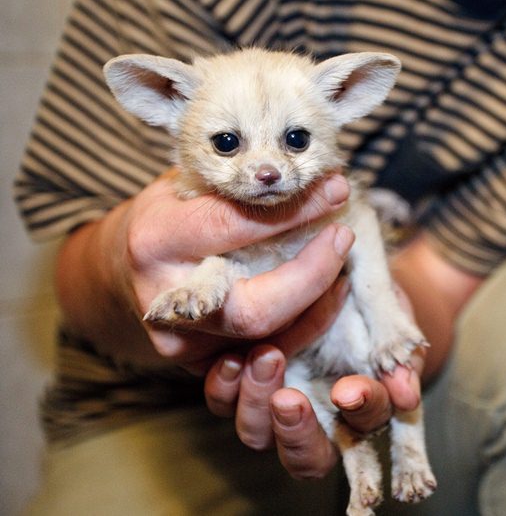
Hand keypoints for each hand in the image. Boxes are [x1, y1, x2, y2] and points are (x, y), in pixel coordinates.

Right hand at [55, 168, 352, 370]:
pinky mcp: (201, 365)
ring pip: (267, 339)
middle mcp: (165, 301)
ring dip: (318, 303)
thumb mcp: (191, 184)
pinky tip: (329, 294)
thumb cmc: (170, 216)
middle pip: (255, 310)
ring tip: (341, 262)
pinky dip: (307, 326)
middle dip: (312, 276)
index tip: (336, 188)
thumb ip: (240, 187)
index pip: (235, 228)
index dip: (293, 211)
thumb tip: (315, 177)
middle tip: (343, 237)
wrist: (124, 269)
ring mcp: (182, 342)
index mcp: (155, 242)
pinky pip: (266, 356)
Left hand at [203, 285, 424, 478]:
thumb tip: (406, 397)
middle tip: (289, 401)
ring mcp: (274, 405)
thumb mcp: (388, 320)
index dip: (360, 410)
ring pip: (258, 435)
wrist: (332, 276)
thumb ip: (398, 356)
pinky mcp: (240, 385)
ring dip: (257, 404)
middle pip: (306, 456)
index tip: (349, 390)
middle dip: (296, 432)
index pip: (365, 423)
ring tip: (262, 359)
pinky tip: (231, 360)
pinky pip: (224, 403)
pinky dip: (224, 388)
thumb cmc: (368, 304)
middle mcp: (317, 420)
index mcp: (361, 408)